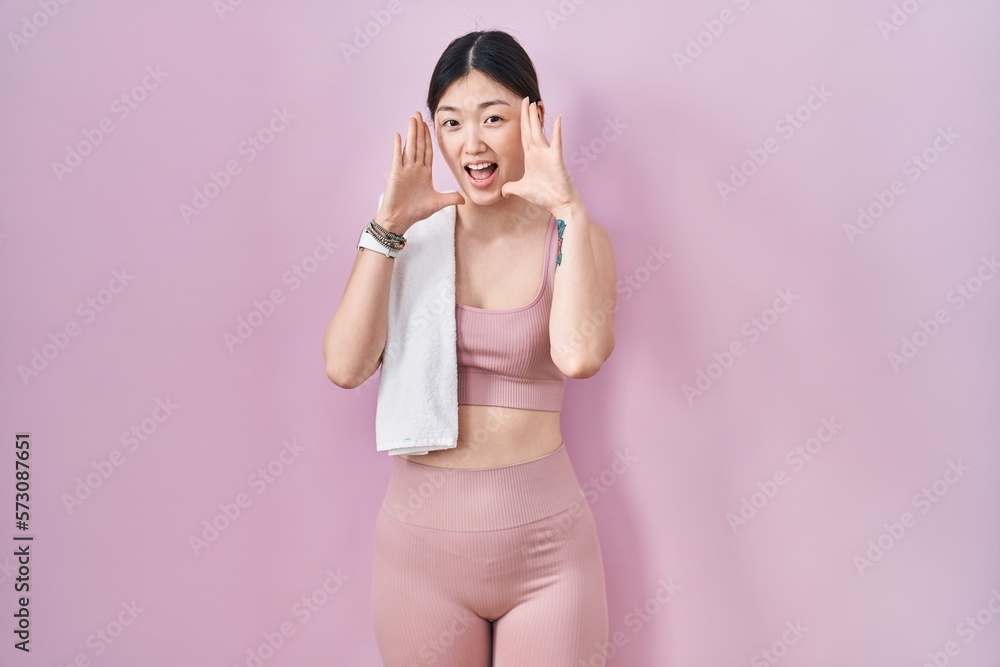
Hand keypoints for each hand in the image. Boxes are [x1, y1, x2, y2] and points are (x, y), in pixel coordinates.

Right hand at [377, 111, 464, 232]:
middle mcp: (414, 168)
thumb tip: (465, 199)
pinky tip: (398, 135)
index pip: (427, 151)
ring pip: (409, 147)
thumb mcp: (437, 203)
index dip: (428, 138)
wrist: (400, 220)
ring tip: (412, 119)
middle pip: (417, 145)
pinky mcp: (396, 175)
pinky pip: (397, 158)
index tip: (428, 125)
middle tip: (419, 114)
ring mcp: (404, 170)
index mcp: (423, 172)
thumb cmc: (415, 211)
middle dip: (419, 129)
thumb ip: (451, 198)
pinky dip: (397, 147)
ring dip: (411, 133)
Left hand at [500, 97, 580, 213]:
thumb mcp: (521, 190)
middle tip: (526, 99)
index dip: (521, 122)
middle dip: (527, 115)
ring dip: (536, 118)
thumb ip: (510, 188)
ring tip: (535, 104)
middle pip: (530, 130)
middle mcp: (539, 153)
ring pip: (539, 133)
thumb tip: (501, 192)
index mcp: (531, 157)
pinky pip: (556, 142)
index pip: (524, 136)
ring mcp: (548, 155)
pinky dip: (557, 130)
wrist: (560, 203)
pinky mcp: (556, 159)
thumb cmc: (544, 196)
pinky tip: (558, 118)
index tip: (520, 109)